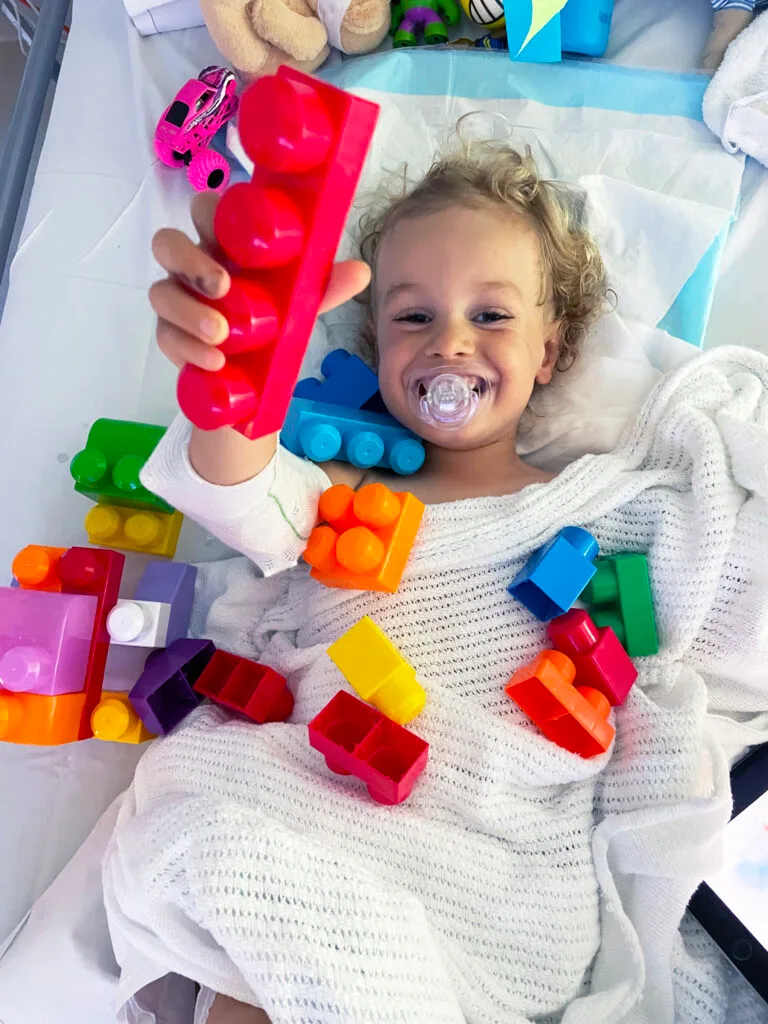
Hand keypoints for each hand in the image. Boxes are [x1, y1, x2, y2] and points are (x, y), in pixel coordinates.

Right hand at [149, 192, 371, 372]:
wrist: (254, 376)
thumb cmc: (272, 318)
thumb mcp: (302, 303)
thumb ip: (324, 286)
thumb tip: (360, 271)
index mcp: (223, 244)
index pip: (205, 211)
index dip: (209, 212)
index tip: (227, 229)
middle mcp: (193, 266)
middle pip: (167, 243)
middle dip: (190, 261)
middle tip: (222, 286)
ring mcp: (177, 300)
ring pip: (161, 293)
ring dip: (190, 312)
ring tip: (220, 334)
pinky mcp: (170, 337)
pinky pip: (166, 337)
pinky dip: (189, 349)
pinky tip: (214, 361)